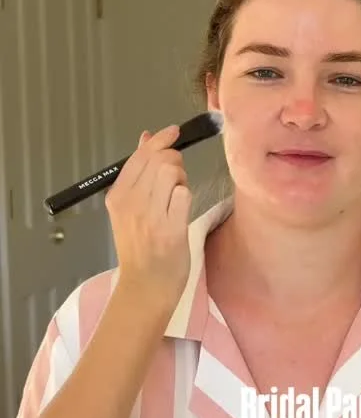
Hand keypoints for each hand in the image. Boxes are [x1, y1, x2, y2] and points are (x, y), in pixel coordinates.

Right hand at [105, 124, 192, 308]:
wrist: (146, 285)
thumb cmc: (140, 245)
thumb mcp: (130, 206)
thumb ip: (139, 171)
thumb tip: (146, 137)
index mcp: (117, 196)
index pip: (140, 156)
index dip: (160, 140)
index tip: (173, 131)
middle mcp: (130, 203)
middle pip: (159, 161)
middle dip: (174, 162)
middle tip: (176, 180)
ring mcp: (149, 216)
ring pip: (172, 174)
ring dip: (181, 180)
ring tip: (176, 198)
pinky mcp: (169, 229)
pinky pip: (184, 195)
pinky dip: (186, 198)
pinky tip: (179, 213)